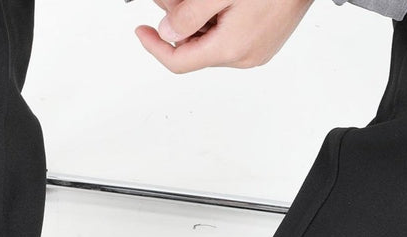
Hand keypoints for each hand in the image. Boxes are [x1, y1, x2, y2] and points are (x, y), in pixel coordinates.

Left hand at [135, 0, 315, 73]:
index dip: (155, 47)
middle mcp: (245, 56)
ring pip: (211, 40)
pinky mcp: (265, 39)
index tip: (141, 32)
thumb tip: (168, 33)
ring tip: (190, 1)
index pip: (179, 61)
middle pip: (195, 48)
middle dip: (176, 25)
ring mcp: (257, 50)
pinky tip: (215, 4)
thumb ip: (189, 16)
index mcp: (232, 48)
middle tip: (166, 1)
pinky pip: (230, 35)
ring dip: (195, 20)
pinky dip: (216, 20)